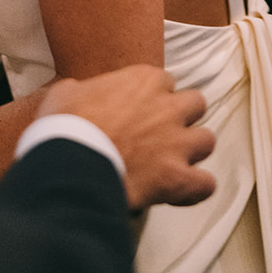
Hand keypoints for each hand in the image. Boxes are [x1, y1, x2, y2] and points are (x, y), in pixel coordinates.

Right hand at [38, 66, 214, 210]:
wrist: (69, 163)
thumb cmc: (65, 125)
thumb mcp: (66, 92)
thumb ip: (84, 89)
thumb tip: (78, 94)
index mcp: (144, 80)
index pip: (165, 81)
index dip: (153, 97)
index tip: (140, 110)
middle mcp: (168, 107)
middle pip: (196, 104)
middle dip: (183, 117)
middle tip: (162, 133)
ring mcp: (176, 142)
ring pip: (207, 140)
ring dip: (193, 152)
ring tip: (175, 162)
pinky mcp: (177, 178)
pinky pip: (205, 184)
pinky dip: (195, 189)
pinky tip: (181, 192)